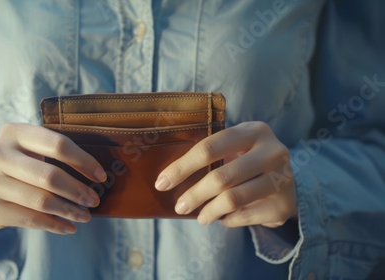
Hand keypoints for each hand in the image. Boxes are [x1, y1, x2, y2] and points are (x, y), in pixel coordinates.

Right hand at [0, 123, 105, 235]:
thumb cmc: (22, 165)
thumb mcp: (32, 148)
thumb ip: (57, 152)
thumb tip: (98, 174)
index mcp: (15, 132)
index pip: (57, 144)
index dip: (83, 161)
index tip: (100, 176)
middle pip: (49, 176)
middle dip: (77, 191)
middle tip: (94, 201)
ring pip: (41, 200)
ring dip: (69, 211)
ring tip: (85, 216)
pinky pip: (30, 219)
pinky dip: (54, 225)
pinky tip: (69, 227)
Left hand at [155, 121, 296, 227]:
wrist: (288, 180)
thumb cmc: (248, 161)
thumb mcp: (235, 149)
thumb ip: (209, 155)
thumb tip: (166, 178)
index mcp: (253, 131)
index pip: (209, 148)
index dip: (182, 167)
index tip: (162, 183)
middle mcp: (272, 151)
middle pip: (221, 177)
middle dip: (194, 195)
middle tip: (179, 207)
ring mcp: (283, 178)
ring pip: (233, 199)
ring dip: (209, 211)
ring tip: (200, 217)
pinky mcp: (284, 204)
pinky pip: (246, 216)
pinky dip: (229, 220)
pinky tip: (223, 218)